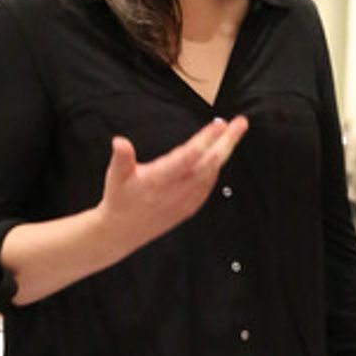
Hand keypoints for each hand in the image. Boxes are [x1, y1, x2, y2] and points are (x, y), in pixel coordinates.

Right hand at [99, 116, 247, 256]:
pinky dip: (216, 169)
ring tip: (234, 133)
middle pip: (210, 163)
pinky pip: (208, 186)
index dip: (206, 140)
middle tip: (240, 123)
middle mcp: (177, 191)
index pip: (189, 156)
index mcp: (160, 180)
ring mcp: (186, 201)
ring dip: (225, 152)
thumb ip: (121, 158)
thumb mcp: (115, 176)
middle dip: (227, 141)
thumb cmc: (119, 199)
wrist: (122, 232)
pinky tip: (221, 156)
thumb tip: (120, 142)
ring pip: (212, 173)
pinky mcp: (189, 207)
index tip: (220, 124)